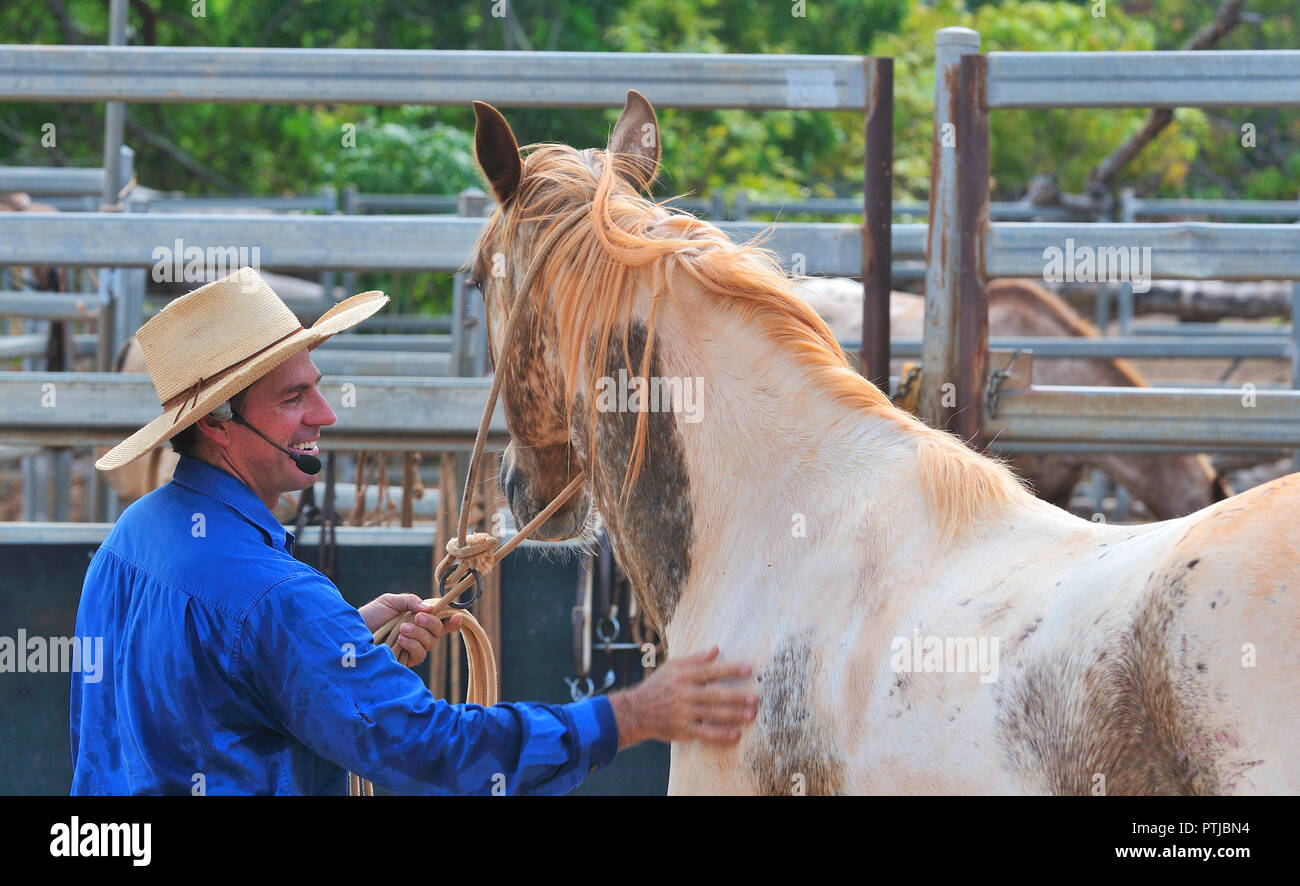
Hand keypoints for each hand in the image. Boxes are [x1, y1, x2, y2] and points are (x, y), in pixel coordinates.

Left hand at [358, 593, 462, 667]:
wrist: (352, 632)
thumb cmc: (371, 615)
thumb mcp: (391, 602)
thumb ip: (411, 601)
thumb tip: (430, 608)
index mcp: (419, 620)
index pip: (441, 621)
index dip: (452, 621)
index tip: (457, 617)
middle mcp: (419, 635)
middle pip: (438, 631)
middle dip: (431, 623)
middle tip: (417, 617)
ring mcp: (412, 649)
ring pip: (430, 643)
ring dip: (419, 634)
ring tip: (402, 629)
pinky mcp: (405, 662)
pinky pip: (419, 655)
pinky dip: (413, 645)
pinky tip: (401, 639)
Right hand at [608, 646, 756, 749]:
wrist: (637, 711)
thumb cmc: (658, 686)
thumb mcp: (672, 667)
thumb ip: (696, 660)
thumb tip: (716, 649)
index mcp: (683, 675)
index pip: (710, 671)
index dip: (730, 669)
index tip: (749, 668)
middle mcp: (684, 693)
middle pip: (714, 694)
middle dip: (736, 696)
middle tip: (755, 698)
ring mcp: (683, 713)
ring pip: (712, 714)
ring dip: (733, 715)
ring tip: (751, 715)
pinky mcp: (683, 730)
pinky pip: (705, 733)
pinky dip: (721, 734)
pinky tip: (735, 734)